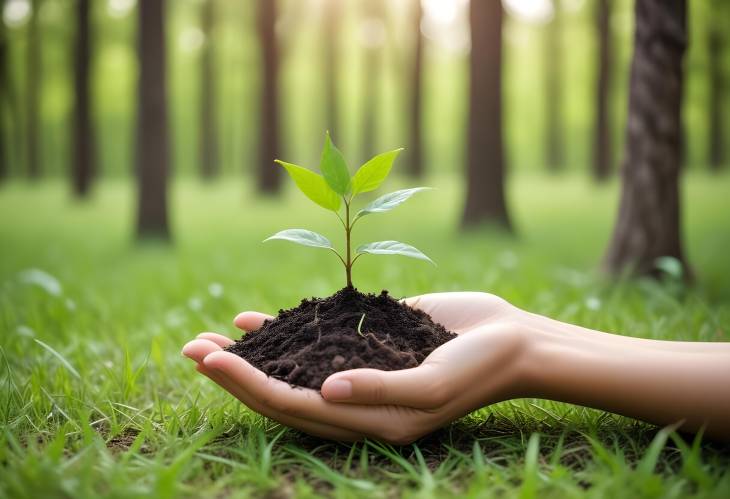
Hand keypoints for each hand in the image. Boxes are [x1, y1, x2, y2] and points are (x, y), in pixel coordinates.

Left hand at [182, 292, 531, 443]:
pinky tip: (253, 319)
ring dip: (249, 354)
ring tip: (207, 338)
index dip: (248, 385)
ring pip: (289, 366)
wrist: (509, 339)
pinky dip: (283, 330)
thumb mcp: (431, 382)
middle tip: (189, 349)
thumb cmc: (476, 367)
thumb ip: (380, 390)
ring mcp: (356, 369)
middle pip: (280, 390)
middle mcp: (353, 399)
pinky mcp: (363, 341)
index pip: (293, 405)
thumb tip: (325, 391)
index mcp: (366, 421)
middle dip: (234, 373)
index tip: (210, 361)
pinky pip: (314, 338)